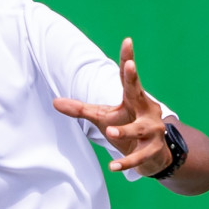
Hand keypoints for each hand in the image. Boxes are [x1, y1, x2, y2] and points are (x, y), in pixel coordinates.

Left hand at [52, 37, 173, 175]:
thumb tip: (54, 102)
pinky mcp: (153, 150)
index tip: (126, 41)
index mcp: (133, 99)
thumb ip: (81, 109)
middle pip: (139, 93)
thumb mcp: (102, 117)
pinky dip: (126, 162)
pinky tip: (113, 167)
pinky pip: (139, 156)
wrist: (154, 155)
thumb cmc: (125, 128)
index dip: (127, 59)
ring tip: (111, 133)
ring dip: (126, 131)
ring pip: (139, 129)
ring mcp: (152, 130)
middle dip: (134, 80)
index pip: (128, 77)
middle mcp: (146, 110)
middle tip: (130, 66)